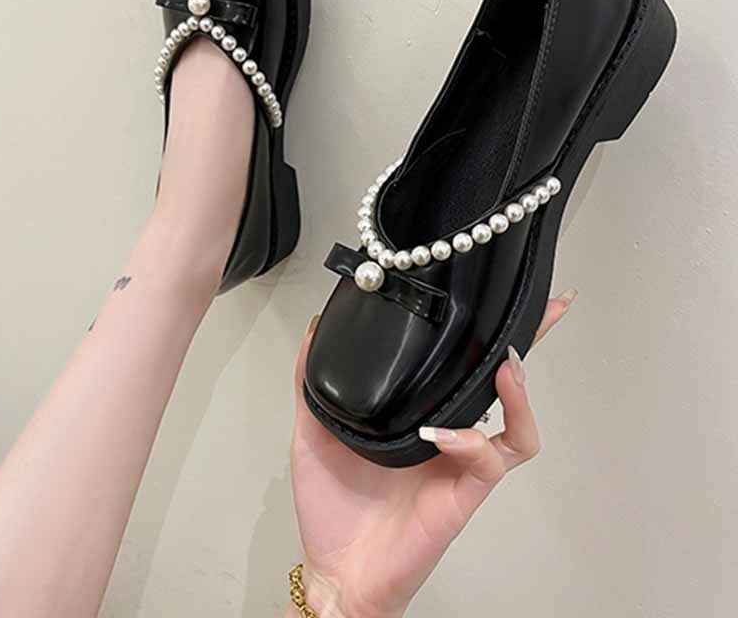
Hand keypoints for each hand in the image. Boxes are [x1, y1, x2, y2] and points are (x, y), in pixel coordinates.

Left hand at [289, 291, 575, 617]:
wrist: (335, 568)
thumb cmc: (333, 507)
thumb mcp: (313, 431)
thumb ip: (314, 383)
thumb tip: (317, 329)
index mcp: (420, 415)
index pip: (461, 366)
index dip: (487, 332)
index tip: (503, 292)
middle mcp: (449, 436)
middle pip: (504, 386)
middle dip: (530, 345)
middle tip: (548, 311)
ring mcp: (459, 466)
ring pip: (516, 428)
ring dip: (518, 395)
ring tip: (507, 367)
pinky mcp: (462, 496)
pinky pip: (488, 464)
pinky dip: (474, 443)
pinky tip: (450, 432)